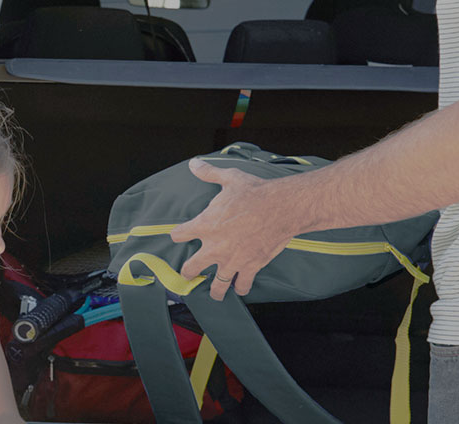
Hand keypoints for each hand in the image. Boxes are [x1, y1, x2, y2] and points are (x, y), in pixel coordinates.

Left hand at [168, 159, 295, 300]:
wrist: (281, 207)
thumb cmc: (254, 192)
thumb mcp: (229, 178)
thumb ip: (209, 173)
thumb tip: (194, 163)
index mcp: (205, 225)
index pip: (179, 234)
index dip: (178, 234)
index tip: (178, 235)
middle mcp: (214, 247)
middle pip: (191, 267)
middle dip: (187, 272)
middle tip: (187, 275)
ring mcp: (232, 260)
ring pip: (217, 285)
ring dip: (214, 291)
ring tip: (213, 295)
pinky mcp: (250, 267)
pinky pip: (242, 285)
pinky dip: (241, 288)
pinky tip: (240, 288)